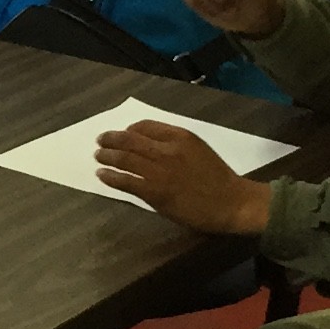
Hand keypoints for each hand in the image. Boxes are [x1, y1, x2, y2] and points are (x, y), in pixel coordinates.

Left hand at [93, 122, 274, 235]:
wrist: (231, 202)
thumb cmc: (218, 178)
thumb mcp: (198, 149)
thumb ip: (175, 144)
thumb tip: (150, 145)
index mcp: (180, 136)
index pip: (146, 126)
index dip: (129, 129)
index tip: (122, 133)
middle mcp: (167, 150)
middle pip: (130, 139)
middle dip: (111, 139)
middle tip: (101, 141)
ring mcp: (159, 171)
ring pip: (124, 158)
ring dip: (107, 156)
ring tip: (98, 156)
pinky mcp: (154, 191)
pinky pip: (126, 180)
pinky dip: (110, 176)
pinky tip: (102, 175)